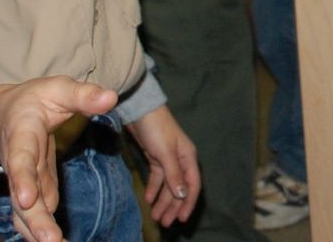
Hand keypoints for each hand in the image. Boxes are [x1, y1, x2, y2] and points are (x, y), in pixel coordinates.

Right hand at [0, 77, 119, 241]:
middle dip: (35, 220)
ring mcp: (23, 182)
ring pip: (26, 211)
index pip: (20, 159)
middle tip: (50, 241)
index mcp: (22, 135)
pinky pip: (36, 213)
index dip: (21, 180)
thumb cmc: (32, 101)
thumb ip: (83, 95)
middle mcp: (18, 164)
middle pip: (22, 196)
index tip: (26, 199)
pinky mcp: (33, 191)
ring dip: (39, 231)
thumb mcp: (57, 89)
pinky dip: (44, 230)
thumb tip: (112, 97)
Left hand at [127, 106, 201, 225]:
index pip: (192, 185)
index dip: (188, 203)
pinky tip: (149, 199)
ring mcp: (168, 159)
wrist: (140, 109)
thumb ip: (174, 174)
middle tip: (165, 222)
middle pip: (179, 188)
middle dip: (172, 206)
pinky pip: (157, 177)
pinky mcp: (155, 157)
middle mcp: (181, 160)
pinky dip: (154, 188)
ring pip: (167, 185)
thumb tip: (182, 195)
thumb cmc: (156, 128)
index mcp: (188, 157)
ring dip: (162, 200)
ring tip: (156, 216)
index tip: (182, 219)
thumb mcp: (165, 152)